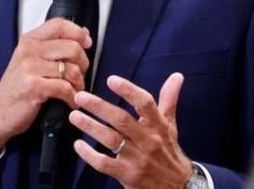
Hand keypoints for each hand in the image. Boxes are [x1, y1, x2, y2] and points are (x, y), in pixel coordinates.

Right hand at [0, 18, 91, 156]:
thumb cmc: (17, 88)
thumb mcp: (31, 60)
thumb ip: (54, 46)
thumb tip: (83, 33)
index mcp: (29, 41)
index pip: (60, 24)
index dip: (78, 32)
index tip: (86, 43)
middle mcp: (29, 50)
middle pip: (72, 47)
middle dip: (83, 64)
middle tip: (79, 76)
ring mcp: (30, 68)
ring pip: (72, 69)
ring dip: (79, 84)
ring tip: (75, 91)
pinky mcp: (34, 86)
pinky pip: (65, 88)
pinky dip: (73, 98)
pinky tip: (70, 102)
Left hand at [70, 73, 192, 188]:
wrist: (178, 185)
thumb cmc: (169, 150)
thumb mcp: (170, 124)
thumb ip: (169, 99)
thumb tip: (176, 76)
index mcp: (158, 125)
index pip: (144, 103)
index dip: (128, 90)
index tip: (111, 80)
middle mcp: (148, 140)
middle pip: (121, 120)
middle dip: (99, 107)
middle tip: (80, 97)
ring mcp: (137, 158)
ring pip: (110, 139)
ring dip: (90, 127)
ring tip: (75, 116)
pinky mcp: (127, 175)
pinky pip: (104, 163)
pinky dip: (89, 155)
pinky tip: (78, 145)